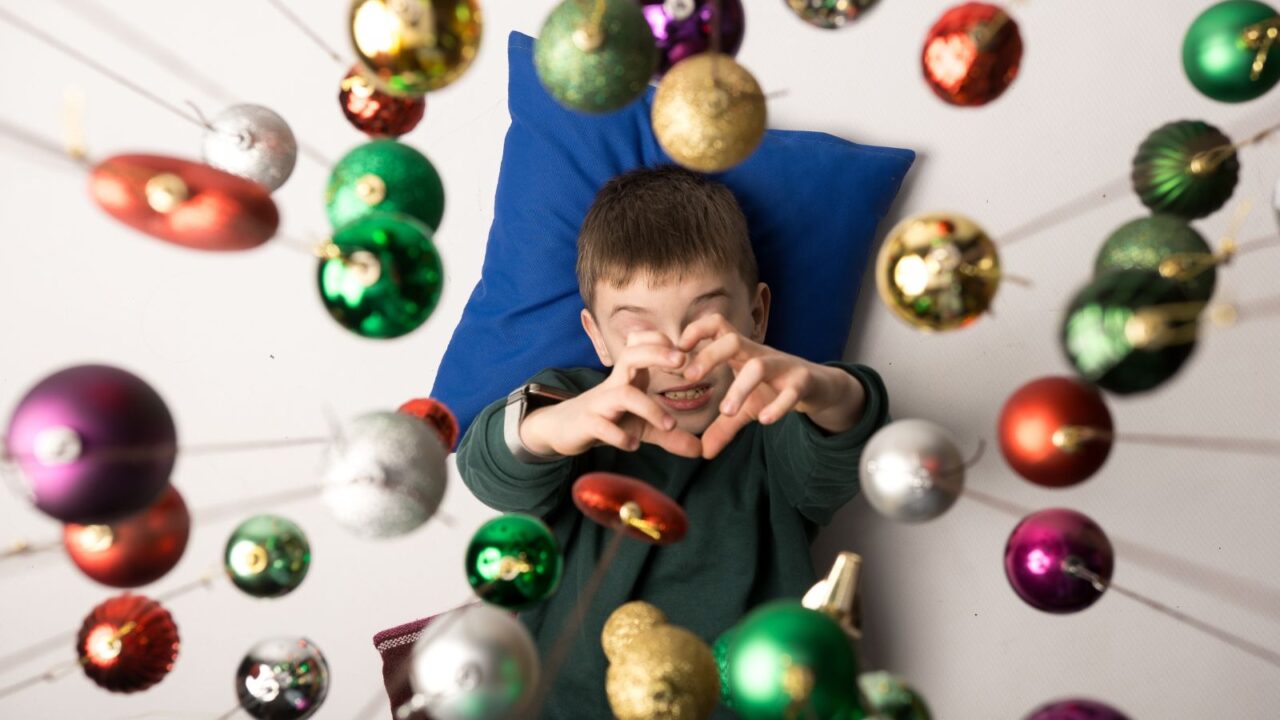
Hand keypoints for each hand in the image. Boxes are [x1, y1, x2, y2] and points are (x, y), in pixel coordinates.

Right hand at [519, 333, 702, 457]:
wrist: (563, 429)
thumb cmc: (607, 419)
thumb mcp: (641, 426)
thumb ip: (669, 434)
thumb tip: (701, 449)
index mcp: (628, 378)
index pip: (641, 345)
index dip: (660, 341)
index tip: (685, 351)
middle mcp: (613, 385)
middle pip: (630, 355)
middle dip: (656, 354)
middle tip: (683, 362)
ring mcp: (599, 404)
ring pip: (622, 394)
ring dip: (648, 407)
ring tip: (669, 424)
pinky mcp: (587, 424)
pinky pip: (602, 425)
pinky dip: (619, 436)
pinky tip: (633, 445)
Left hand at [679, 314, 864, 458]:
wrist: (821, 387)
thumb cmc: (776, 389)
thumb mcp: (747, 408)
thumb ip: (723, 427)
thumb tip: (703, 453)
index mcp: (743, 353)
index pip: (718, 325)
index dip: (696, 330)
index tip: (678, 350)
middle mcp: (760, 354)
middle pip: (733, 340)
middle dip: (709, 355)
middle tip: (689, 377)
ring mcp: (784, 366)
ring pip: (759, 366)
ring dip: (739, 387)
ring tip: (725, 411)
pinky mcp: (804, 382)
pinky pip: (791, 390)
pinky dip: (778, 405)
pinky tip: (765, 420)